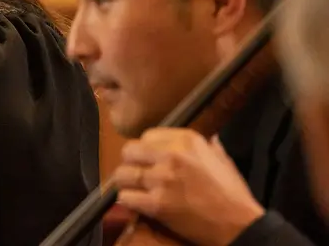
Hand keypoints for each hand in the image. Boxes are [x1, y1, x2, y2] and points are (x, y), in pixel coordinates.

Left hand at [111, 128, 264, 245]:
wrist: (240, 225)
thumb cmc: (233, 194)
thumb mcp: (223, 160)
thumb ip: (210, 146)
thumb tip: (210, 138)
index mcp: (187, 140)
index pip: (146, 136)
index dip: (145, 149)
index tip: (148, 159)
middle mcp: (171, 155)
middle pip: (129, 151)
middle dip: (131, 163)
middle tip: (137, 174)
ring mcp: (162, 179)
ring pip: (123, 174)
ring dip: (125, 183)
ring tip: (133, 189)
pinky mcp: (156, 203)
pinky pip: (125, 197)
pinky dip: (127, 201)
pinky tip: (135, 203)